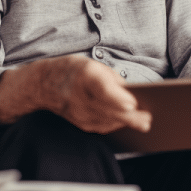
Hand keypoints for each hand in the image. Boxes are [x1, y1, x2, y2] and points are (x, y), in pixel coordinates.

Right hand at [0, 55, 151, 134]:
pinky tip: (128, 121)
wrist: (43, 84)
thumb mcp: (93, 65)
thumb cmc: (73, 70)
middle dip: (129, 117)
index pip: (102, 89)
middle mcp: (80, 96)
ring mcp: (79, 113)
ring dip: (126, 122)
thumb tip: (132, 95)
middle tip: (147, 119)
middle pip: (108, 110)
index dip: (117, 98)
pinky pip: (103, 126)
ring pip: (108, 121)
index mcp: (84, 75)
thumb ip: (112, 79)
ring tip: (144, 120)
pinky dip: (116, 123)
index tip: (132, 103)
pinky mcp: (80, 124)